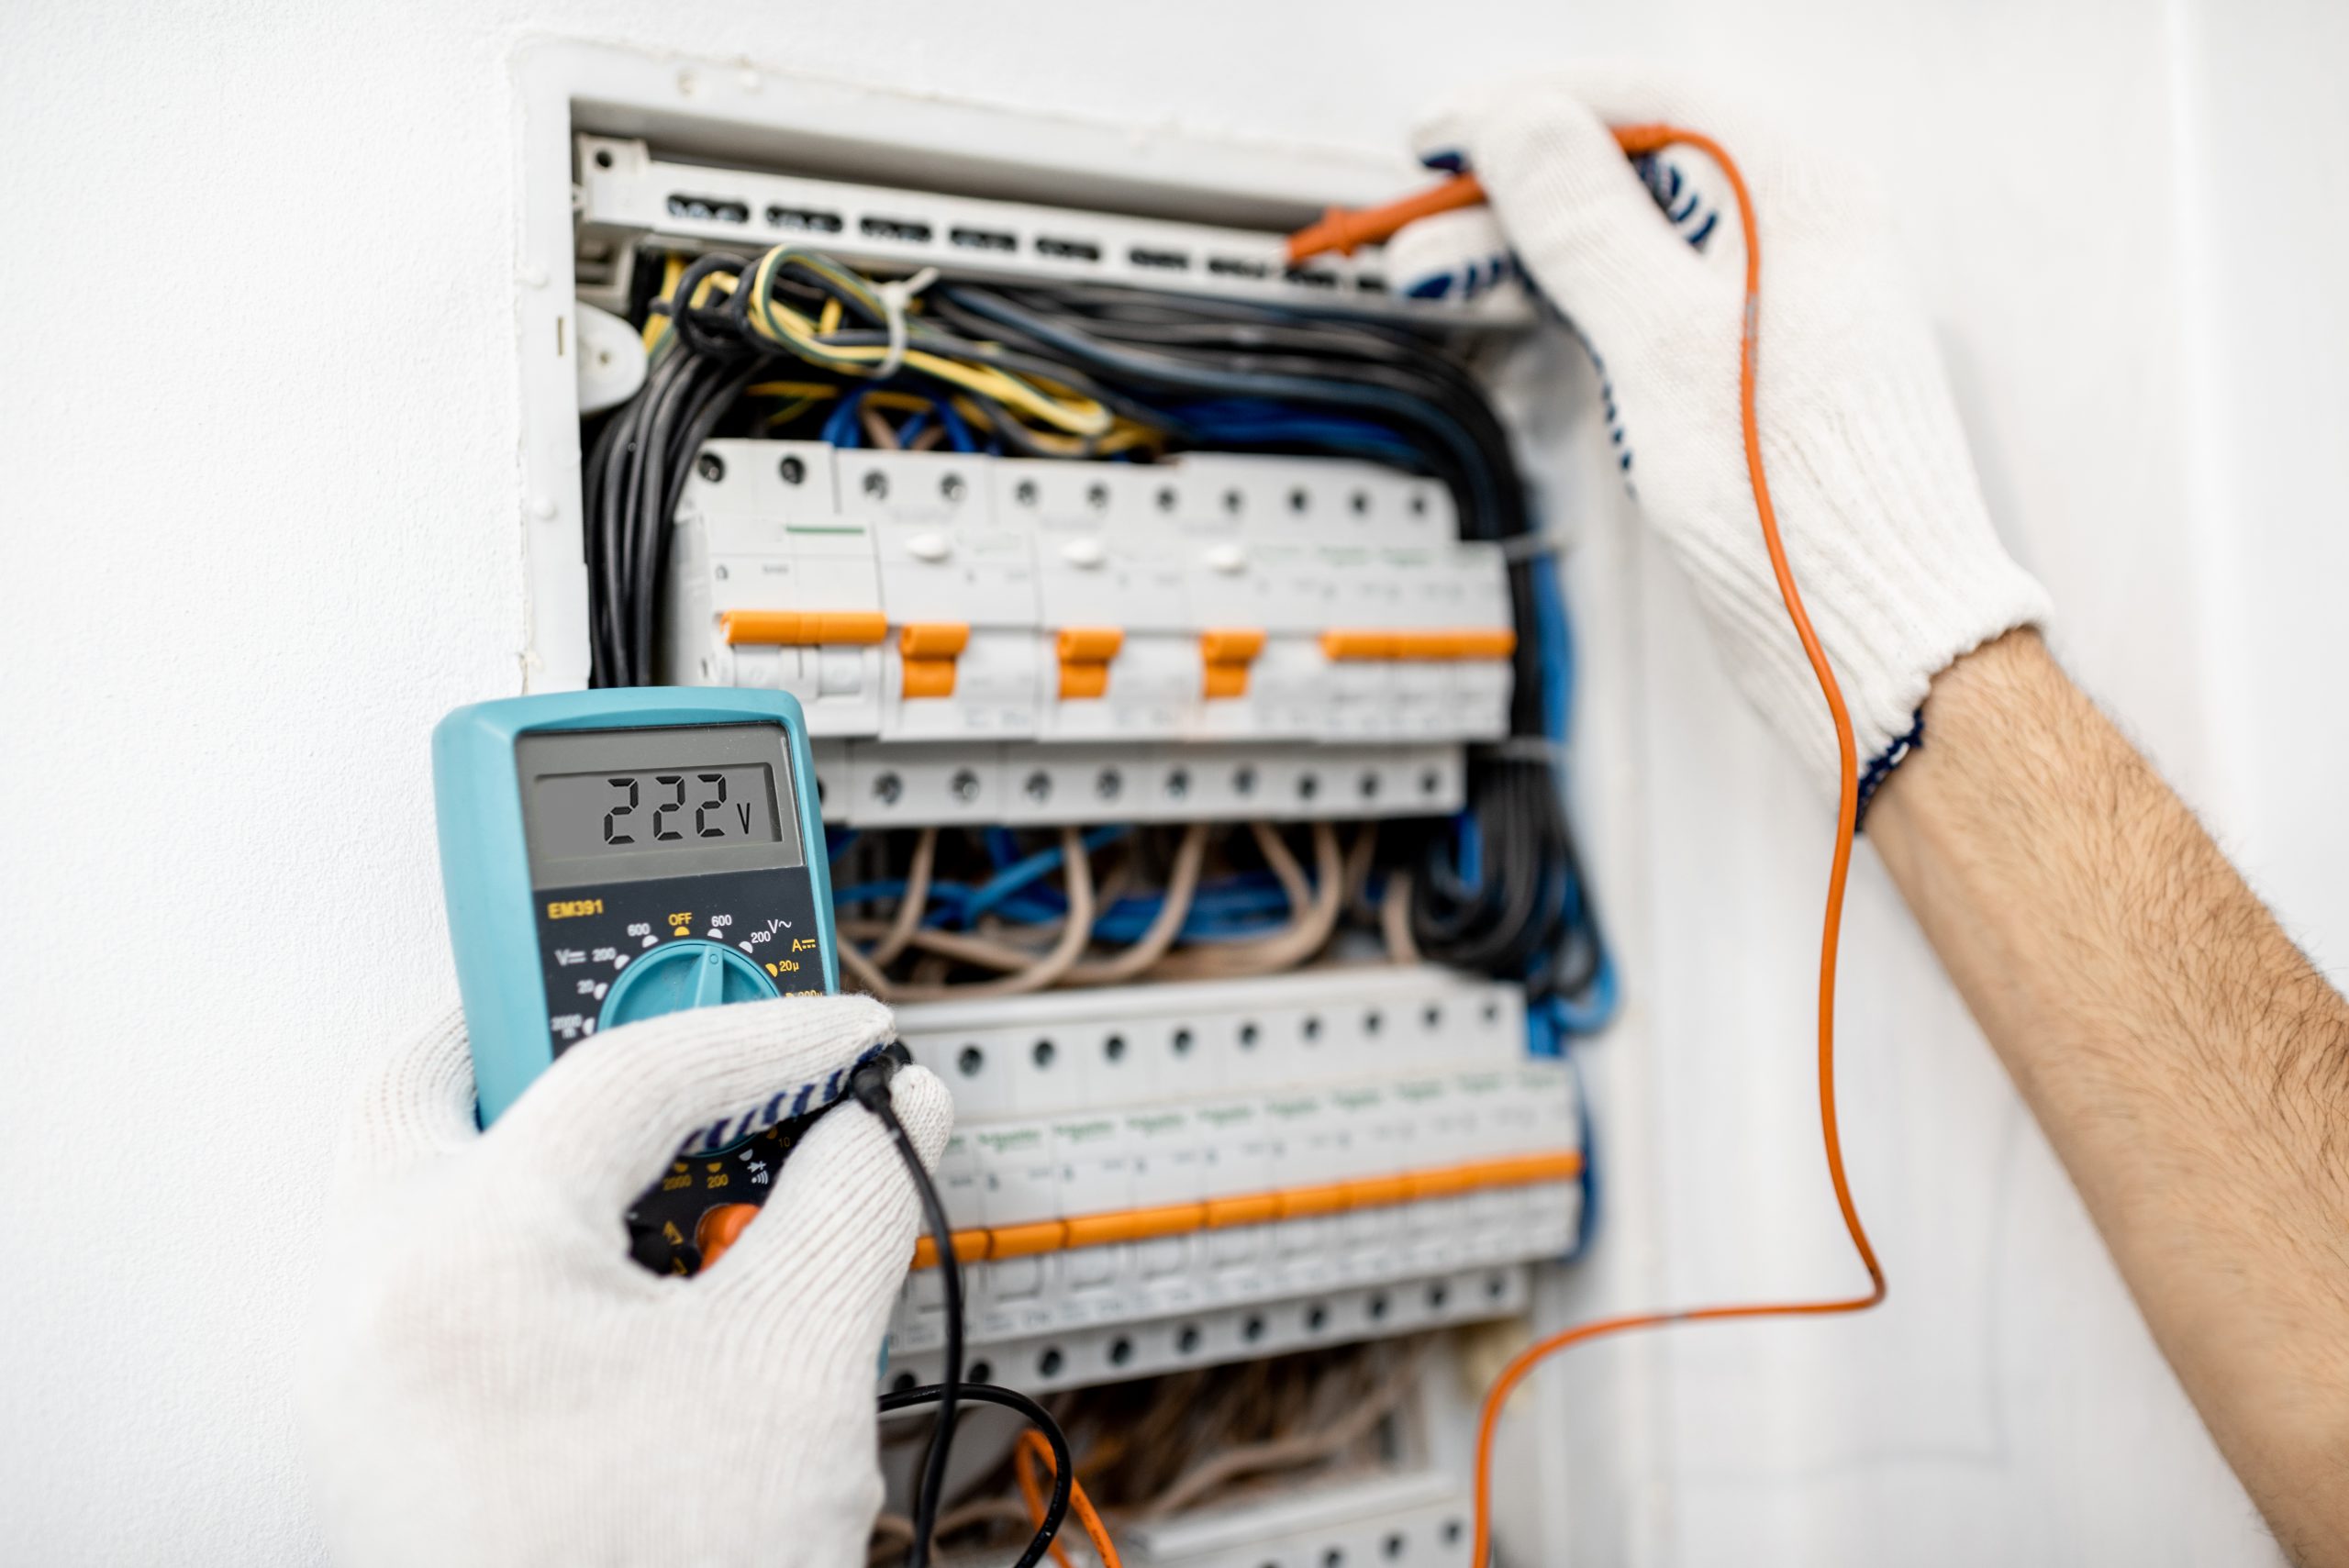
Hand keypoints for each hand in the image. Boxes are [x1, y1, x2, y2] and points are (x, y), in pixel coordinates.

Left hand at [299, 995, 949, 1567]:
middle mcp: (369, 1302)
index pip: (628, 1074)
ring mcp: (364, 1375)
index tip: (858, 1040)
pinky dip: (558, 1229)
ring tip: (701, 1141)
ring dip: (570, 1134)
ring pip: (442, 1174)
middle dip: (579, 1029)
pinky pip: (459, 1270)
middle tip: (694, 1019)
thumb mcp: (795, 1366)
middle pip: (449, 1079)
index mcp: (449, 1262)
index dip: (774, 1039)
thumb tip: (889, 1119)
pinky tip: (660, 1259)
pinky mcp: (395, 1435)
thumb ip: (855, 1199)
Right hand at [1390, 68, 2047, 796]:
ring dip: (1535, 244)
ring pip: (1638, 235)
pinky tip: (1527, 308)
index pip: (1655, 104)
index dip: (1533, 106)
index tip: (1442, 135)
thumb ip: (1592, 228)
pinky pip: (1652, 298)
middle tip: (1424, 212)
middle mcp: (1805, 240)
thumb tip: (1522, 128)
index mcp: (1808, 204)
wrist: (1882, 647)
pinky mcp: (1756, 376)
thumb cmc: (1806, 520)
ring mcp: (1781, 308)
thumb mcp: (1667, 352)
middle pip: (1640, 166)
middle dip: (1519, 182)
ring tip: (1442, 271)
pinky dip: (1578, 298)